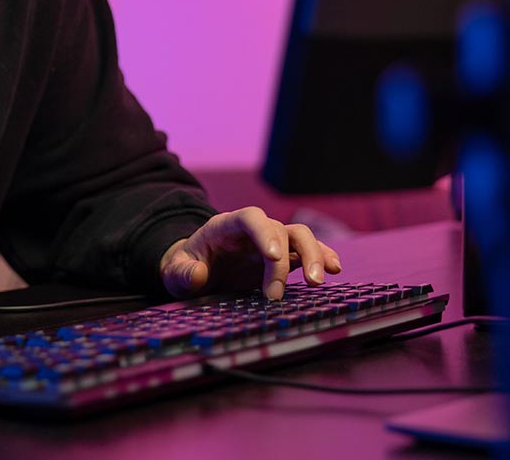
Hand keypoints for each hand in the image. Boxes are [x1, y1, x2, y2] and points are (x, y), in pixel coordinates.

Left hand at [159, 207, 341, 300]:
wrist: (197, 270)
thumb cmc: (186, 267)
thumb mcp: (174, 271)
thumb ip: (182, 272)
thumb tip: (199, 274)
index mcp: (226, 226)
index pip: (251, 218)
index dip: (265, 233)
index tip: (274, 257)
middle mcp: (254, 231)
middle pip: (281, 229)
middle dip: (290, 258)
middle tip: (287, 292)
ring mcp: (271, 242)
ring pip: (300, 237)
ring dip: (313, 256)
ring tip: (317, 283)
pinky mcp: (283, 258)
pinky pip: (307, 252)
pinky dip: (323, 257)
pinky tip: (335, 269)